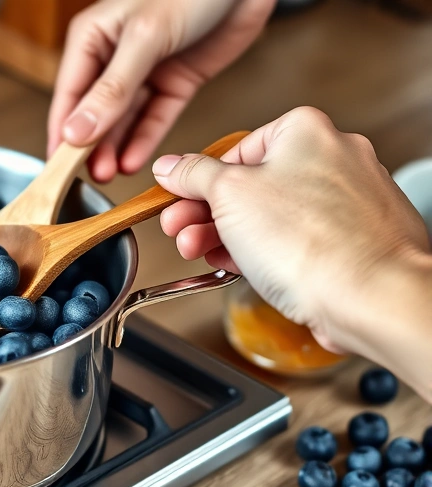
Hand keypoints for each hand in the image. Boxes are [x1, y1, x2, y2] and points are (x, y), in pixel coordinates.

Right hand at [48, 0, 274, 181]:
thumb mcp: (145, 38)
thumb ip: (112, 89)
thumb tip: (76, 131)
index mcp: (93, 37)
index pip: (69, 94)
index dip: (62, 133)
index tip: (58, 168)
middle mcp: (114, 56)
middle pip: (95, 112)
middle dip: (90, 146)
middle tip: (88, 177)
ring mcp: (146, 71)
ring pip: (124, 119)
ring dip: (115, 147)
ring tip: (108, 174)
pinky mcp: (176, 82)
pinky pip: (155, 117)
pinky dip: (145, 139)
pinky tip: (133, 161)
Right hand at [155, 106, 431, 389]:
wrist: (371, 297)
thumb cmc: (313, 242)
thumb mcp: (228, 194)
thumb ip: (193, 175)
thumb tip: (172, 166)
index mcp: (305, 131)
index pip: (234, 149)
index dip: (197, 180)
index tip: (176, 200)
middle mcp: (334, 157)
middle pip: (250, 183)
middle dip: (206, 214)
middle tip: (180, 231)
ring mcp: (348, 200)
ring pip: (272, 214)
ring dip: (228, 236)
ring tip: (202, 254)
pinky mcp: (353, 240)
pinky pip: (297, 240)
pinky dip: (264, 252)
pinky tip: (240, 266)